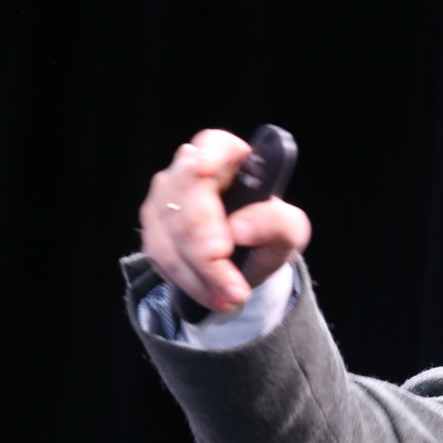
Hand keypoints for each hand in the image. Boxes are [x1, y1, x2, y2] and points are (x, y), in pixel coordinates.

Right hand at [138, 129, 311, 312]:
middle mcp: (188, 168)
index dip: (207, 156)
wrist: (248, 258)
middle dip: (206, 249)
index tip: (205, 171)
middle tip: (234, 286)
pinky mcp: (152, 226)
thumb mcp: (290, 230)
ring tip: (232, 298)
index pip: (212, 144)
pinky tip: (213, 296)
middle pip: (185, 198)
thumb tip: (239, 229)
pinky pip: (161, 256)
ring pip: (170, 234)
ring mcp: (164, 196)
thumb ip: (277, 224)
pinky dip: (189, 282)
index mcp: (226, 154)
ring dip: (201, 275)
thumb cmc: (268, 231)